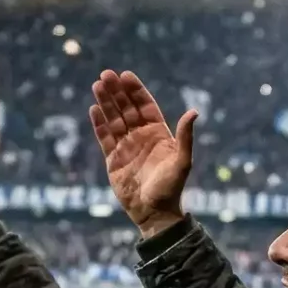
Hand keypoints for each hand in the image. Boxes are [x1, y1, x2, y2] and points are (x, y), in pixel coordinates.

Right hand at [88, 69, 196, 237]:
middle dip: (116, 91)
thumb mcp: (182, 161)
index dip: (135, 90)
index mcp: (158, 133)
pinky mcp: (113, 159)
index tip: (125, 75)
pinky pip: (104, 137)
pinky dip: (99, 124)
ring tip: (97, 85)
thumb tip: (194, 111)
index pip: (144, 106)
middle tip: (106, 74)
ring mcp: (126, 147)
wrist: (154, 213)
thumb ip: (186, 137)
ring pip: (113, 119)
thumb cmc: (171, 188)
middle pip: (126, 108)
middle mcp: (141, 136)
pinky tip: (93, 109)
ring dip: (105, 102)